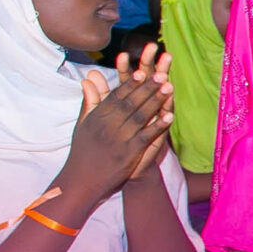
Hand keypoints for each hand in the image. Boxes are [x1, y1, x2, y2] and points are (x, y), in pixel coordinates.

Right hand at [60, 61, 174, 206]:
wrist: (82, 179)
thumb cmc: (83, 150)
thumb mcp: (83, 123)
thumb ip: (90, 100)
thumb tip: (88, 77)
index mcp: (97, 117)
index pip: (116, 96)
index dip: (130, 84)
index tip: (142, 72)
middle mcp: (108, 125)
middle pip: (131, 103)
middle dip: (147, 87)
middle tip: (162, 74)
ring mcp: (118, 139)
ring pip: (140, 116)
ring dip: (156, 101)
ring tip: (169, 87)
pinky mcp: (128, 153)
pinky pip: (145, 136)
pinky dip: (157, 126)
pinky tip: (170, 116)